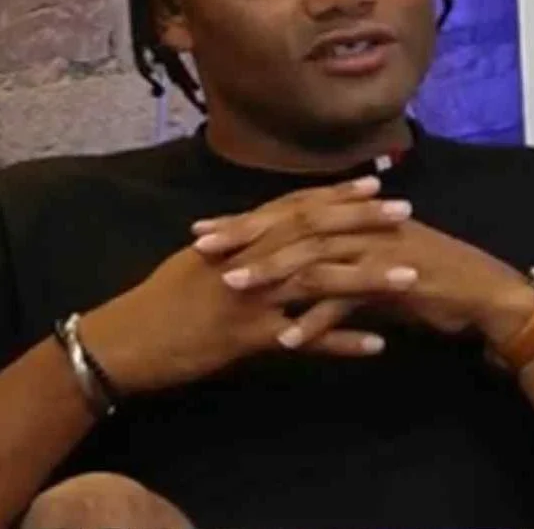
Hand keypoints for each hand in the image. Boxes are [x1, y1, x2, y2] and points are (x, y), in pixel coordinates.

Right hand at [74, 177, 415, 397]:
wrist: (122, 342)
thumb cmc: (156, 304)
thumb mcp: (197, 263)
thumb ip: (235, 246)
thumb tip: (261, 231)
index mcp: (236, 238)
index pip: (295, 206)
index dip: (335, 196)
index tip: (373, 186)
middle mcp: (246, 257)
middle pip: (314, 231)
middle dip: (363, 221)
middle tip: (406, 213)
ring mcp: (248, 295)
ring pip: (318, 278)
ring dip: (367, 276)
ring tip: (410, 276)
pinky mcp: (246, 336)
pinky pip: (303, 339)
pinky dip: (341, 340)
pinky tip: (377, 346)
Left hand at [192, 200, 533, 349]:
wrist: (483, 293)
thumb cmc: (425, 279)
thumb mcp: (370, 264)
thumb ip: (334, 262)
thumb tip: (293, 269)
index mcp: (351, 216)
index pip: (288, 211)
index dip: (244, 220)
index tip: (202, 230)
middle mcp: (360, 224)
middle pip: (292, 224)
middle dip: (245, 235)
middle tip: (201, 248)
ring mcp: (377, 249)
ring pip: (314, 255)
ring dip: (271, 273)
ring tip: (232, 288)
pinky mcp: (394, 279)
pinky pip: (348, 300)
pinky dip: (317, 321)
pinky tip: (287, 341)